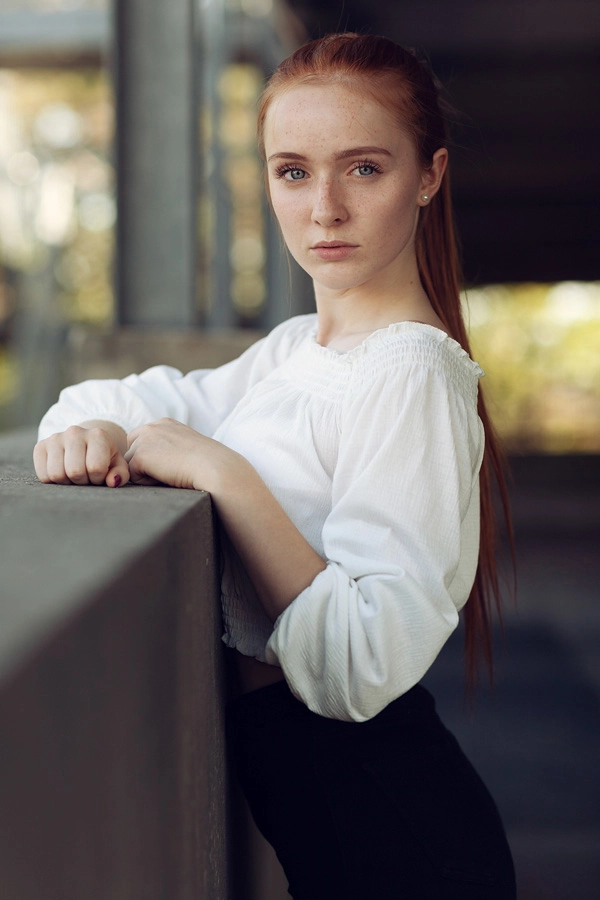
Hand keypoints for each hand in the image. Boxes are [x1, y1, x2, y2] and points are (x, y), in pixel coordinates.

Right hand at [33, 424, 128, 487]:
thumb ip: (121, 474)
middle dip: (82, 481)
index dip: (98, 478)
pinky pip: (43, 475)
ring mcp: (55, 438)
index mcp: (98, 435)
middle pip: (75, 472)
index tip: (99, 475)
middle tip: (86, 477)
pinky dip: (53, 481)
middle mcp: (75, 432)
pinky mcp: (40, 446)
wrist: (85, 443)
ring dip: (67, 482)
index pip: (95, 467)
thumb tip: (112, 482)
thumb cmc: (104, 458)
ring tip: (75, 475)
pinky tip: (63, 473)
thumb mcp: (117, 465)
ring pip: (56, 474)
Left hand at [125, 418, 239, 490]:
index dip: (152, 457)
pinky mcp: (140, 455)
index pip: (142, 441)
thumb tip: (156, 461)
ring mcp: (144, 440)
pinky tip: (167, 477)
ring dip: (146, 474)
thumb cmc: (207, 463)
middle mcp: (152, 427)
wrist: (213, 467)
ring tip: (170, 473)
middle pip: (132, 451)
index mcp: (164, 423)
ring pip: (131, 464)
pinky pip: (133, 476)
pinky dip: (147, 482)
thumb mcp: (186, 446)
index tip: (172, 463)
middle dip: (144, 464)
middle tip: (170, 469)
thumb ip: (168, 446)